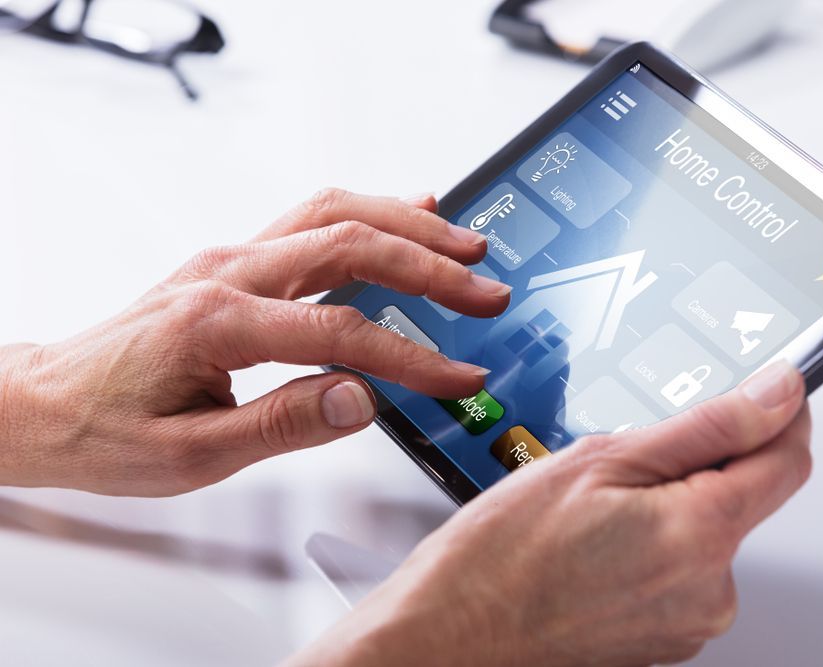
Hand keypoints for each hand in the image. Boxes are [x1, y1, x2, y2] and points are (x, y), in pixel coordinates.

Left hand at [0, 190, 509, 495]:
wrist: (44, 403)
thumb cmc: (105, 432)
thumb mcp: (193, 454)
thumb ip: (284, 424)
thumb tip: (363, 400)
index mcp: (217, 323)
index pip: (341, 331)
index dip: (412, 356)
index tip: (460, 375)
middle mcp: (226, 272)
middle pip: (349, 244)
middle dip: (429, 265)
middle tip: (485, 289)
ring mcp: (229, 259)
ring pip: (334, 214)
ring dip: (406, 225)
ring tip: (465, 244)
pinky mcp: (234, 263)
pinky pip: (312, 219)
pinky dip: (369, 214)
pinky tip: (407, 211)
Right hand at [289, 362, 810, 666]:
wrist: (452, 634)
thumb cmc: (500, 555)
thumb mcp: (601, 459)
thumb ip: (707, 426)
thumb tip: (775, 395)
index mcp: (699, 534)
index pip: (789, 458)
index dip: (782, 412)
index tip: (770, 388)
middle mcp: (710, 589)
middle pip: (745, 495)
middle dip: (702, 462)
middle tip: (628, 458)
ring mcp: (689, 621)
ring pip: (710, 531)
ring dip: (673, 503)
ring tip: (597, 511)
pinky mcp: (668, 639)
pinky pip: (684, 570)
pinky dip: (655, 542)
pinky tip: (598, 542)